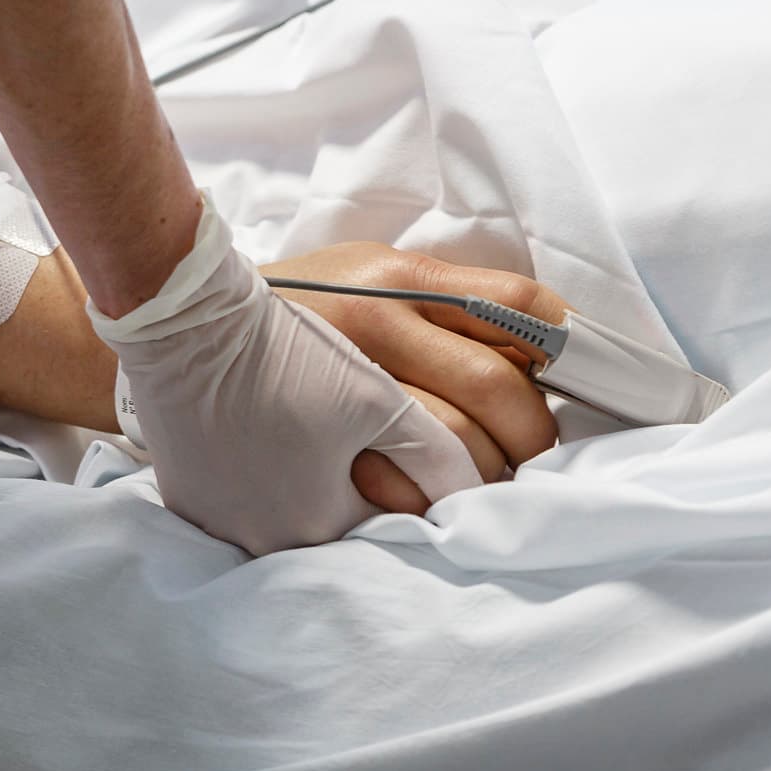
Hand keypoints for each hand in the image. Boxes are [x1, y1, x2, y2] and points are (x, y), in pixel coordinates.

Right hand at [91, 200, 484, 554]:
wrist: (182, 322)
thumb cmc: (284, 352)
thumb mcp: (376, 395)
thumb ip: (439, 448)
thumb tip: (475, 486)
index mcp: (326, 521)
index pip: (403, 520)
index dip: (431, 480)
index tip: (445, 448)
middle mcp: (273, 541)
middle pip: (346, 525)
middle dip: (380, 488)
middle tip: (380, 438)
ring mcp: (223, 524)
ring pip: (295, 516)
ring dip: (319, 487)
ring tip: (321, 436)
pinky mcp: (188, 500)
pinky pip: (245, 503)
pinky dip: (266, 479)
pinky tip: (269, 436)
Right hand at [260, 243, 570, 514]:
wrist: (179, 326)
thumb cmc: (290, 301)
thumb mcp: (371, 271)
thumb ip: (446, 302)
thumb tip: (540, 350)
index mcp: (396, 279)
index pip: (522, 311)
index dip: (576, 349)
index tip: (591, 381)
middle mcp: (373, 326)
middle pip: (499, 390)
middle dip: (532, 431)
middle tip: (531, 449)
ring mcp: (337, 391)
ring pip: (458, 449)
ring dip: (486, 471)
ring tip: (477, 474)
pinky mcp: (307, 449)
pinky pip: (398, 492)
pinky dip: (424, 499)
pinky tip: (418, 492)